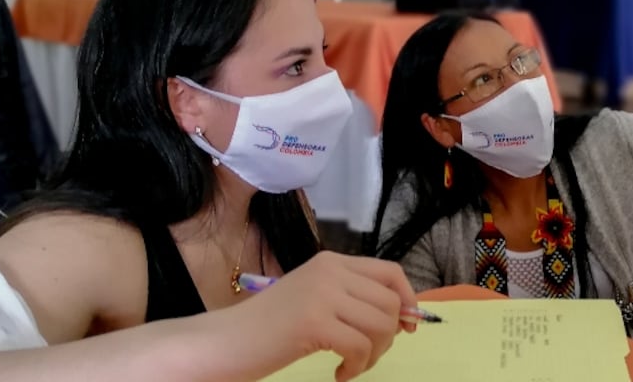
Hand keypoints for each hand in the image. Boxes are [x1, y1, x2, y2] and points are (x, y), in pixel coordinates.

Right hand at [219, 252, 418, 381]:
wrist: (224, 342)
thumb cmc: (268, 328)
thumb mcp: (315, 300)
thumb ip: (352, 300)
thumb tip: (404, 316)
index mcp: (331, 261)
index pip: (390, 272)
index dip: (408, 300)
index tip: (407, 327)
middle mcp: (330, 270)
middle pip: (390, 301)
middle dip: (389, 336)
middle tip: (366, 356)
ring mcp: (322, 294)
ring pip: (381, 325)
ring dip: (374, 354)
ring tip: (351, 366)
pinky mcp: (314, 322)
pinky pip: (360, 347)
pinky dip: (357, 367)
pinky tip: (339, 374)